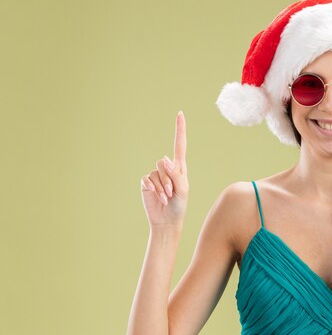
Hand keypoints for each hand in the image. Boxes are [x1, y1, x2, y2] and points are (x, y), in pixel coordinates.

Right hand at [140, 111, 188, 227]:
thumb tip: (165, 160)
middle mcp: (167, 169)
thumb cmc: (179, 206)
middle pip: (163, 163)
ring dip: (162, 187)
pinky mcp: (146, 183)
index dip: (179, 130)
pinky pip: (147, 179)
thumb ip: (176, 174)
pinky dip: (153, 189)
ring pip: (156, 173)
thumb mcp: (183, 190)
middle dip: (168, 180)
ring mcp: (156, 175)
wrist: (167, 220)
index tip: (180, 114)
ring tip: (166, 198)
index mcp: (179, 168)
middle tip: (172, 194)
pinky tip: (156, 197)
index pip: (179, 145)